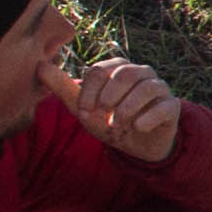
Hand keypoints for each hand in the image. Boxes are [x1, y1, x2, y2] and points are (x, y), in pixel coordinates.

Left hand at [50, 51, 186, 164]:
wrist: (135, 145)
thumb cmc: (108, 121)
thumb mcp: (83, 108)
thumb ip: (62, 87)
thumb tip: (39, 65)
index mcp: (117, 68)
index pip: (101, 70)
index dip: (89, 92)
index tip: (84, 112)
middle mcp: (141, 72)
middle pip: (125, 74)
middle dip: (108, 97)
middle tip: (101, 116)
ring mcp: (159, 87)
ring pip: (146, 87)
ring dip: (127, 108)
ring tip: (117, 124)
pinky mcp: (172, 106)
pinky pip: (164, 106)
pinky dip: (147, 118)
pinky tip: (137, 128)